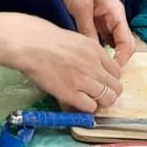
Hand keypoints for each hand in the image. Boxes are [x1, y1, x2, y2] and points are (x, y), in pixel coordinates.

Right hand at [1, 13, 123, 113]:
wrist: (29, 43)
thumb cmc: (44, 38)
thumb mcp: (75, 40)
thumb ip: (87, 53)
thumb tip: (92, 67)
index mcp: (95, 50)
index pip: (117, 72)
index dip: (110, 80)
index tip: (102, 83)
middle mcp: (94, 65)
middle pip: (116, 88)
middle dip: (109, 93)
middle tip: (97, 95)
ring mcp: (83, 80)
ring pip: (108, 99)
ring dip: (99, 103)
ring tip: (88, 101)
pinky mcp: (70, 93)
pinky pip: (90, 107)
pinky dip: (86, 108)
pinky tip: (77, 103)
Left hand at [51, 0, 135, 72]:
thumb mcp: (81, 7)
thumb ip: (87, 30)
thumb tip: (93, 52)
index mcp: (116, 12)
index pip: (127, 41)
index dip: (123, 58)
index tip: (112, 71)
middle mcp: (114, 17)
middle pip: (123, 44)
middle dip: (117, 59)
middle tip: (103, 74)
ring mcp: (104, 19)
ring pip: (111, 43)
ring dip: (106, 55)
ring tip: (95, 69)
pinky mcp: (94, 20)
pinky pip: (100, 38)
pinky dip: (96, 48)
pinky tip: (88, 57)